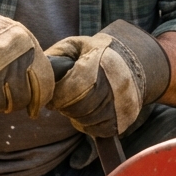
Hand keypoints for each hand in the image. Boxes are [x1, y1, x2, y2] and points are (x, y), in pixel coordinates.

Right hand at [0, 0, 52, 116]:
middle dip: (14, 101)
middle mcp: (6, 66)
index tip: (33, 104)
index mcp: (25, 52)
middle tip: (3, 91)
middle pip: (19, 101)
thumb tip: (38, 105)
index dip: (38, 99)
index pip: (43, 88)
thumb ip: (36, 65)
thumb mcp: (21, 39)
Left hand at [47, 21, 170, 136]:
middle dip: (65, 106)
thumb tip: (39, 70)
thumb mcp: (78, 45)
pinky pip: (99, 130)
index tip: (52, 95)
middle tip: (62, 100)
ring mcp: (121, 102)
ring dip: (76, 115)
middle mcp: (114, 83)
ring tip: (76, 104)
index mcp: (99, 62)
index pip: (70, 89)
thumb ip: (57, 55)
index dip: (56, 96)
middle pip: (78, 107)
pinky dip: (88, 125)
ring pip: (87, 120)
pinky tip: (86, 113)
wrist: (135, 63)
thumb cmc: (100, 54)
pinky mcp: (125, 117)